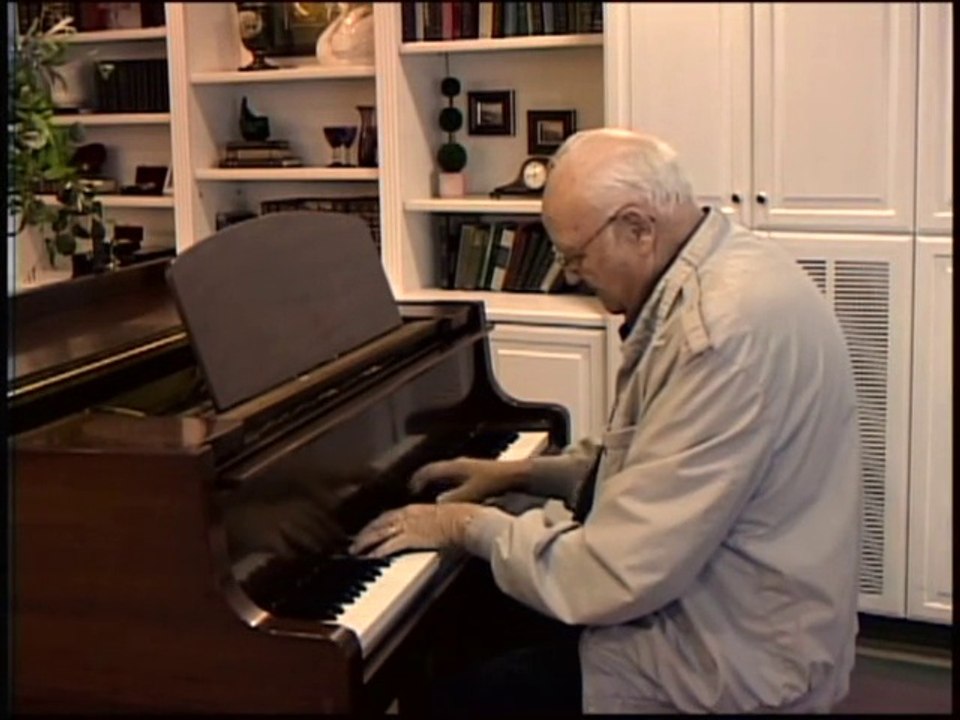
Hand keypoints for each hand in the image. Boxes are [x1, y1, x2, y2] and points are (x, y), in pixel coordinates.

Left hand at [348, 503, 480, 558]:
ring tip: (356, 551)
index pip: (390, 515)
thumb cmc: (462, 519)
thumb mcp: (443, 517)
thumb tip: (430, 529)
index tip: (369, 529)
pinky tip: (370, 557)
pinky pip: (389, 545)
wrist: (467, 521)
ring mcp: (409, 526)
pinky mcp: (412, 538)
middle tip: (355, 542)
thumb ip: (432, 522)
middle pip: (380, 522)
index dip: (377, 523)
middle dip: (366, 532)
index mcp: (416, 509)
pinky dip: (378, 550)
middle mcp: (408, 514)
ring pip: (380, 532)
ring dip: (366, 541)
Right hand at [409, 457, 530, 503]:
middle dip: (424, 480)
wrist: (517, 476)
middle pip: (435, 470)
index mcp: (454, 466)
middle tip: (416, 490)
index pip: (429, 470)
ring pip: (445, 473)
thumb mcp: (471, 493)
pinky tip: (453, 495)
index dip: (417, 480)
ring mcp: (468, 467)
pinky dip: (448, 485)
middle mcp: (459, 465)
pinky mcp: (477, 473)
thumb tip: (437, 506)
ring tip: (430, 493)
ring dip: (436, 482)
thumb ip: (453, 499)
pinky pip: (455, 477)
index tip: (410, 488)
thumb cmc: (495, 481)